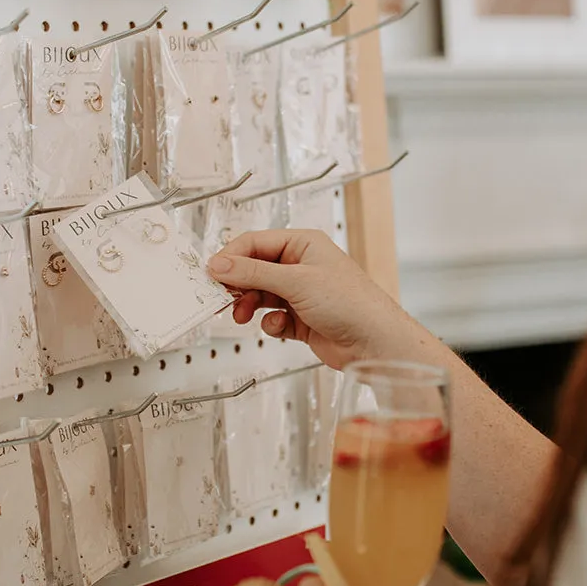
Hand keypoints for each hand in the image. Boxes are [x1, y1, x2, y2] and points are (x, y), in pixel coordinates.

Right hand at [207, 228, 416, 369]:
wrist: (375, 342)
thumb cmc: (351, 303)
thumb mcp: (295, 281)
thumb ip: (253, 272)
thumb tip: (221, 264)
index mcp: (303, 244)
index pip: (255, 243)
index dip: (231, 257)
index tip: (211, 273)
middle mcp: (301, 266)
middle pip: (255, 270)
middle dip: (238, 285)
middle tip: (221, 298)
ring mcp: (302, 293)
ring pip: (261, 295)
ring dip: (250, 306)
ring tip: (243, 315)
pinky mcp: (302, 319)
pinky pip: (273, 317)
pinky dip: (270, 324)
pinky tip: (278, 326)